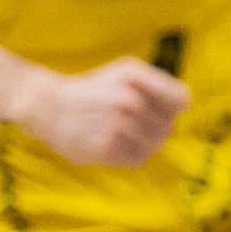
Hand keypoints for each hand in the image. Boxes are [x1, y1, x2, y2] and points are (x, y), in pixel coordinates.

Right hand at [14, 56, 185, 166]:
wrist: (47, 107)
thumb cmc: (91, 91)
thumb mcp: (123, 73)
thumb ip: (156, 86)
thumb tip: (182, 110)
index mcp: (134, 75)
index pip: (180, 99)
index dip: (174, 107)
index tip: (159, 110)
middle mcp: (129, 97)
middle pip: (169, 125)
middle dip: (157, 129)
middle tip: (133, 126)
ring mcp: (119, 123)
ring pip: (156, 144)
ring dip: (144, 145)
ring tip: (124, 136)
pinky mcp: (108, 146)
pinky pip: (138, 158)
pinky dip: (131, 156)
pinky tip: (115, 145)